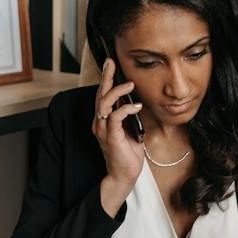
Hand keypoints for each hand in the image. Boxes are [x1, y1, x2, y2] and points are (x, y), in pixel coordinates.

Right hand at [93, 58, 144, 185]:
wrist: (125, 174)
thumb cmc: (128, 153)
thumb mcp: (131, 129)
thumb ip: (130, 116)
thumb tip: (137, 100)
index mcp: (103, 120)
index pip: (102, 96)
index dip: (106, 79)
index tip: (110, 65)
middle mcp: (100, 123)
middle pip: (100, 95)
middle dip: (106, 77)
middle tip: (111, 63)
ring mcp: (104, 130)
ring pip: (104, 104)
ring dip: (116, 91)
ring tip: (129, 84)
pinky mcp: (111, 137)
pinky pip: (115, 117)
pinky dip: (126, 108)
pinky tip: (136, 105)